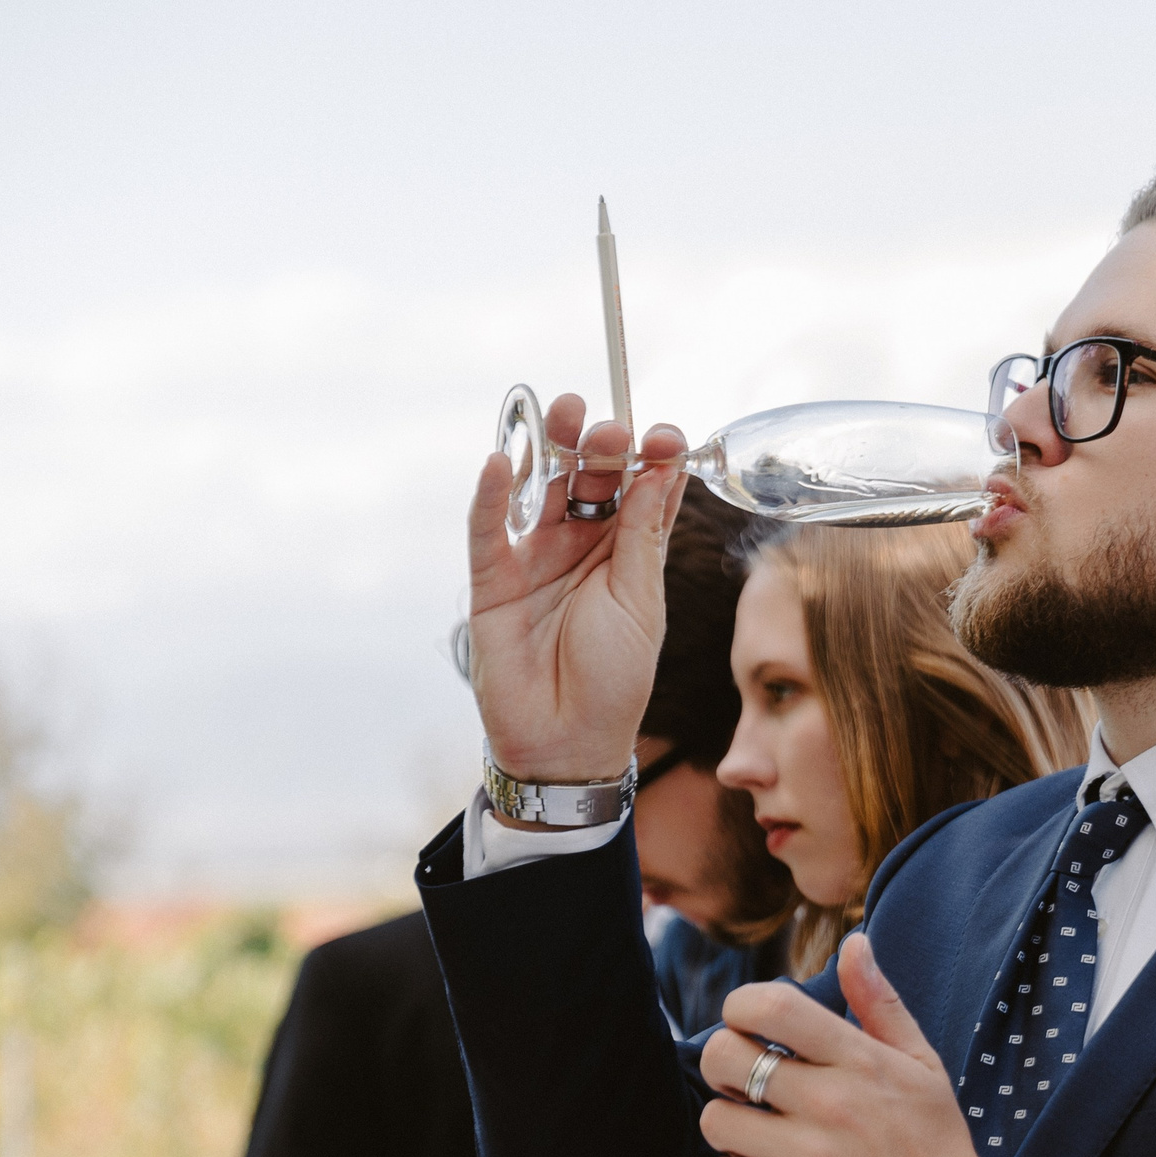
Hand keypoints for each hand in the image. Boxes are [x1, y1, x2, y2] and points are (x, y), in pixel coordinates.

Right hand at [465, 395, 692, 783]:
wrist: (566, 742)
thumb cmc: (614, 680)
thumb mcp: (640, 604)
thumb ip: (641, 537)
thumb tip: (658, 470)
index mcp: (628, 553)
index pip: (642, 489)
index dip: (652, 457)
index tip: (665, 436)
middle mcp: (582, 546)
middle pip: (592, 477)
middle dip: (601, 445)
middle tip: (609, 428)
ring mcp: (536, 558)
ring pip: (544, 488)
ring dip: (553, 449)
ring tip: (565, 415)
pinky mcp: (493, 580)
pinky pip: (489, 529)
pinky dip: (493, 495)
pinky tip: (502, 461)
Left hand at [697, 935, 986, 1156]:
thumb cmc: (935, 1145)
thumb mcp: (922, 1066)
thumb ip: (880, 1003)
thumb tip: (853, 943)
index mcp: (860, 1061)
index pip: (769, 1006)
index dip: (740, 1009)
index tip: (750, 1029)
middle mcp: (831, 1104)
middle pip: (725, 1057)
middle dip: (723, 1064)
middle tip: (744, 1083)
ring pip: (717, 1120)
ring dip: (730, 1126)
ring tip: (759, 1135)